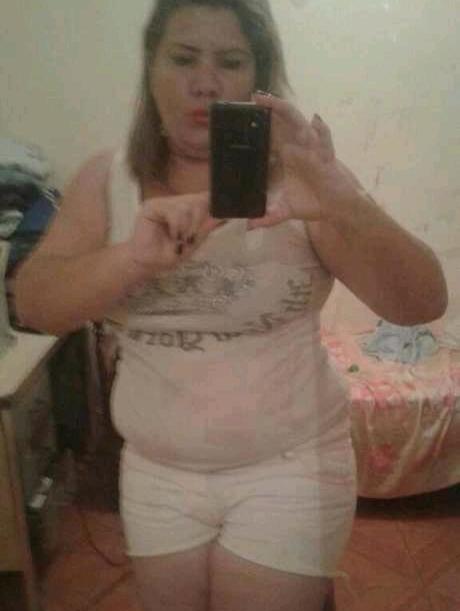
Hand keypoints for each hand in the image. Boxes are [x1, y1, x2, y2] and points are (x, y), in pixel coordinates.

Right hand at [127, 191, 222, 278]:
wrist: (147, 264)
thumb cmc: (168, 254)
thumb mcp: (194, 241)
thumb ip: (208, 226)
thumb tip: (229, 217)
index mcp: (187, 209)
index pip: (204, 198)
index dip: (217, 202)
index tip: (231, 211)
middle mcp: (176, 203)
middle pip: (199, 200)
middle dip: (200, 221)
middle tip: (191, 237)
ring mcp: (164, 202)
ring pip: (188, 205)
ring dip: (188, 227)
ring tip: (180, 239)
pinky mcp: (152, 206)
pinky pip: (174, 211)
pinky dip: (177, 227)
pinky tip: (172, 236)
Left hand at [248, 93, 364, 228]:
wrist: (334, 209)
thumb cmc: (311, 203)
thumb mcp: (284, 211)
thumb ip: (267, 217)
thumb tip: (249, 226)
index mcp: (286, 155)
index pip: (269, 134)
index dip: (258, 123)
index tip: (241, 114)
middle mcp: (297, 147)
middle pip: (281, 121)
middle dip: (269, 108)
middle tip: (252, 97)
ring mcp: (311, 148)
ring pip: (298, 122)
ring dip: (285, 109)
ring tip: (269, 100)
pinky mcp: (325, 156)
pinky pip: (324, 141)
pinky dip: (322, 131)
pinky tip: (316, 120)